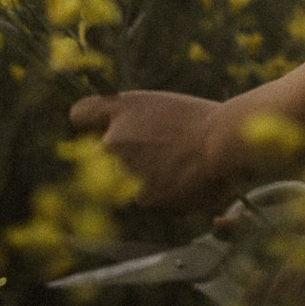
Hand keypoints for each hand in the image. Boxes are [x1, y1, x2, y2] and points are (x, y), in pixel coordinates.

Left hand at [67, 90, 230, 208]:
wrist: (223, 144)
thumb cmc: (202, 121)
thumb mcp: (161, 106)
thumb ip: (131, 121)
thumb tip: (112, 138)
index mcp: (120, 109)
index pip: (81, 115)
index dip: (90, 124)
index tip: (101, 129)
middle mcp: (113, 140)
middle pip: (99, 155)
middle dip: (118, 158)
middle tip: (155, 154)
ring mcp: (125, 172)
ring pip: (125, 180)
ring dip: (143, 178)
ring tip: (177, 166)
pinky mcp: (142, 198)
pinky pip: (147, 198)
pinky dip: (163, 194)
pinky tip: (184, 181)